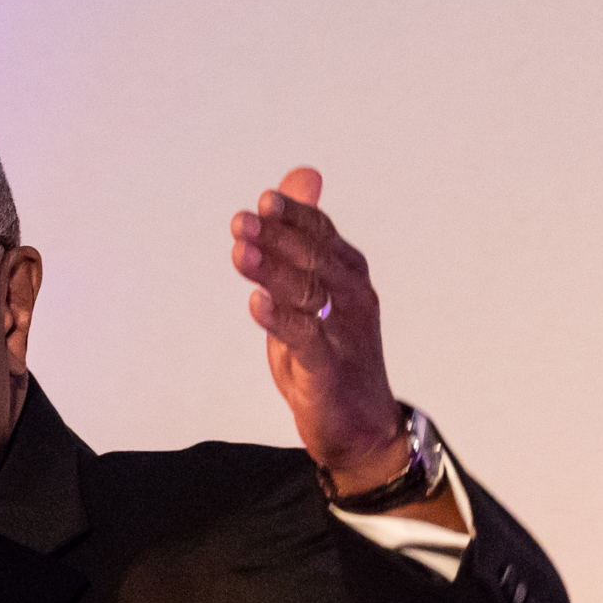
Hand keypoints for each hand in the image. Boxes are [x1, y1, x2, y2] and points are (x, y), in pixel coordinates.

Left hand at [231, 168, 456, 524]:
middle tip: (241, 220)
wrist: (362, 426)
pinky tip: (256, 304)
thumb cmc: (335, 351)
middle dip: (276, 237)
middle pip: (313, 258)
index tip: (264, 200)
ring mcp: (343, 333)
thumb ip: (302, 234)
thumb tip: (302, 176)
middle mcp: (352, 298)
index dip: (294, 216)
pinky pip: (304, 338)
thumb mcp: (317, 288)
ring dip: (271, 271)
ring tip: (240, 252)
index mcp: (349, 274)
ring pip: (306, 294)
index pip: (322, 233)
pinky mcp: (327, 370)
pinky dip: (280, 320)